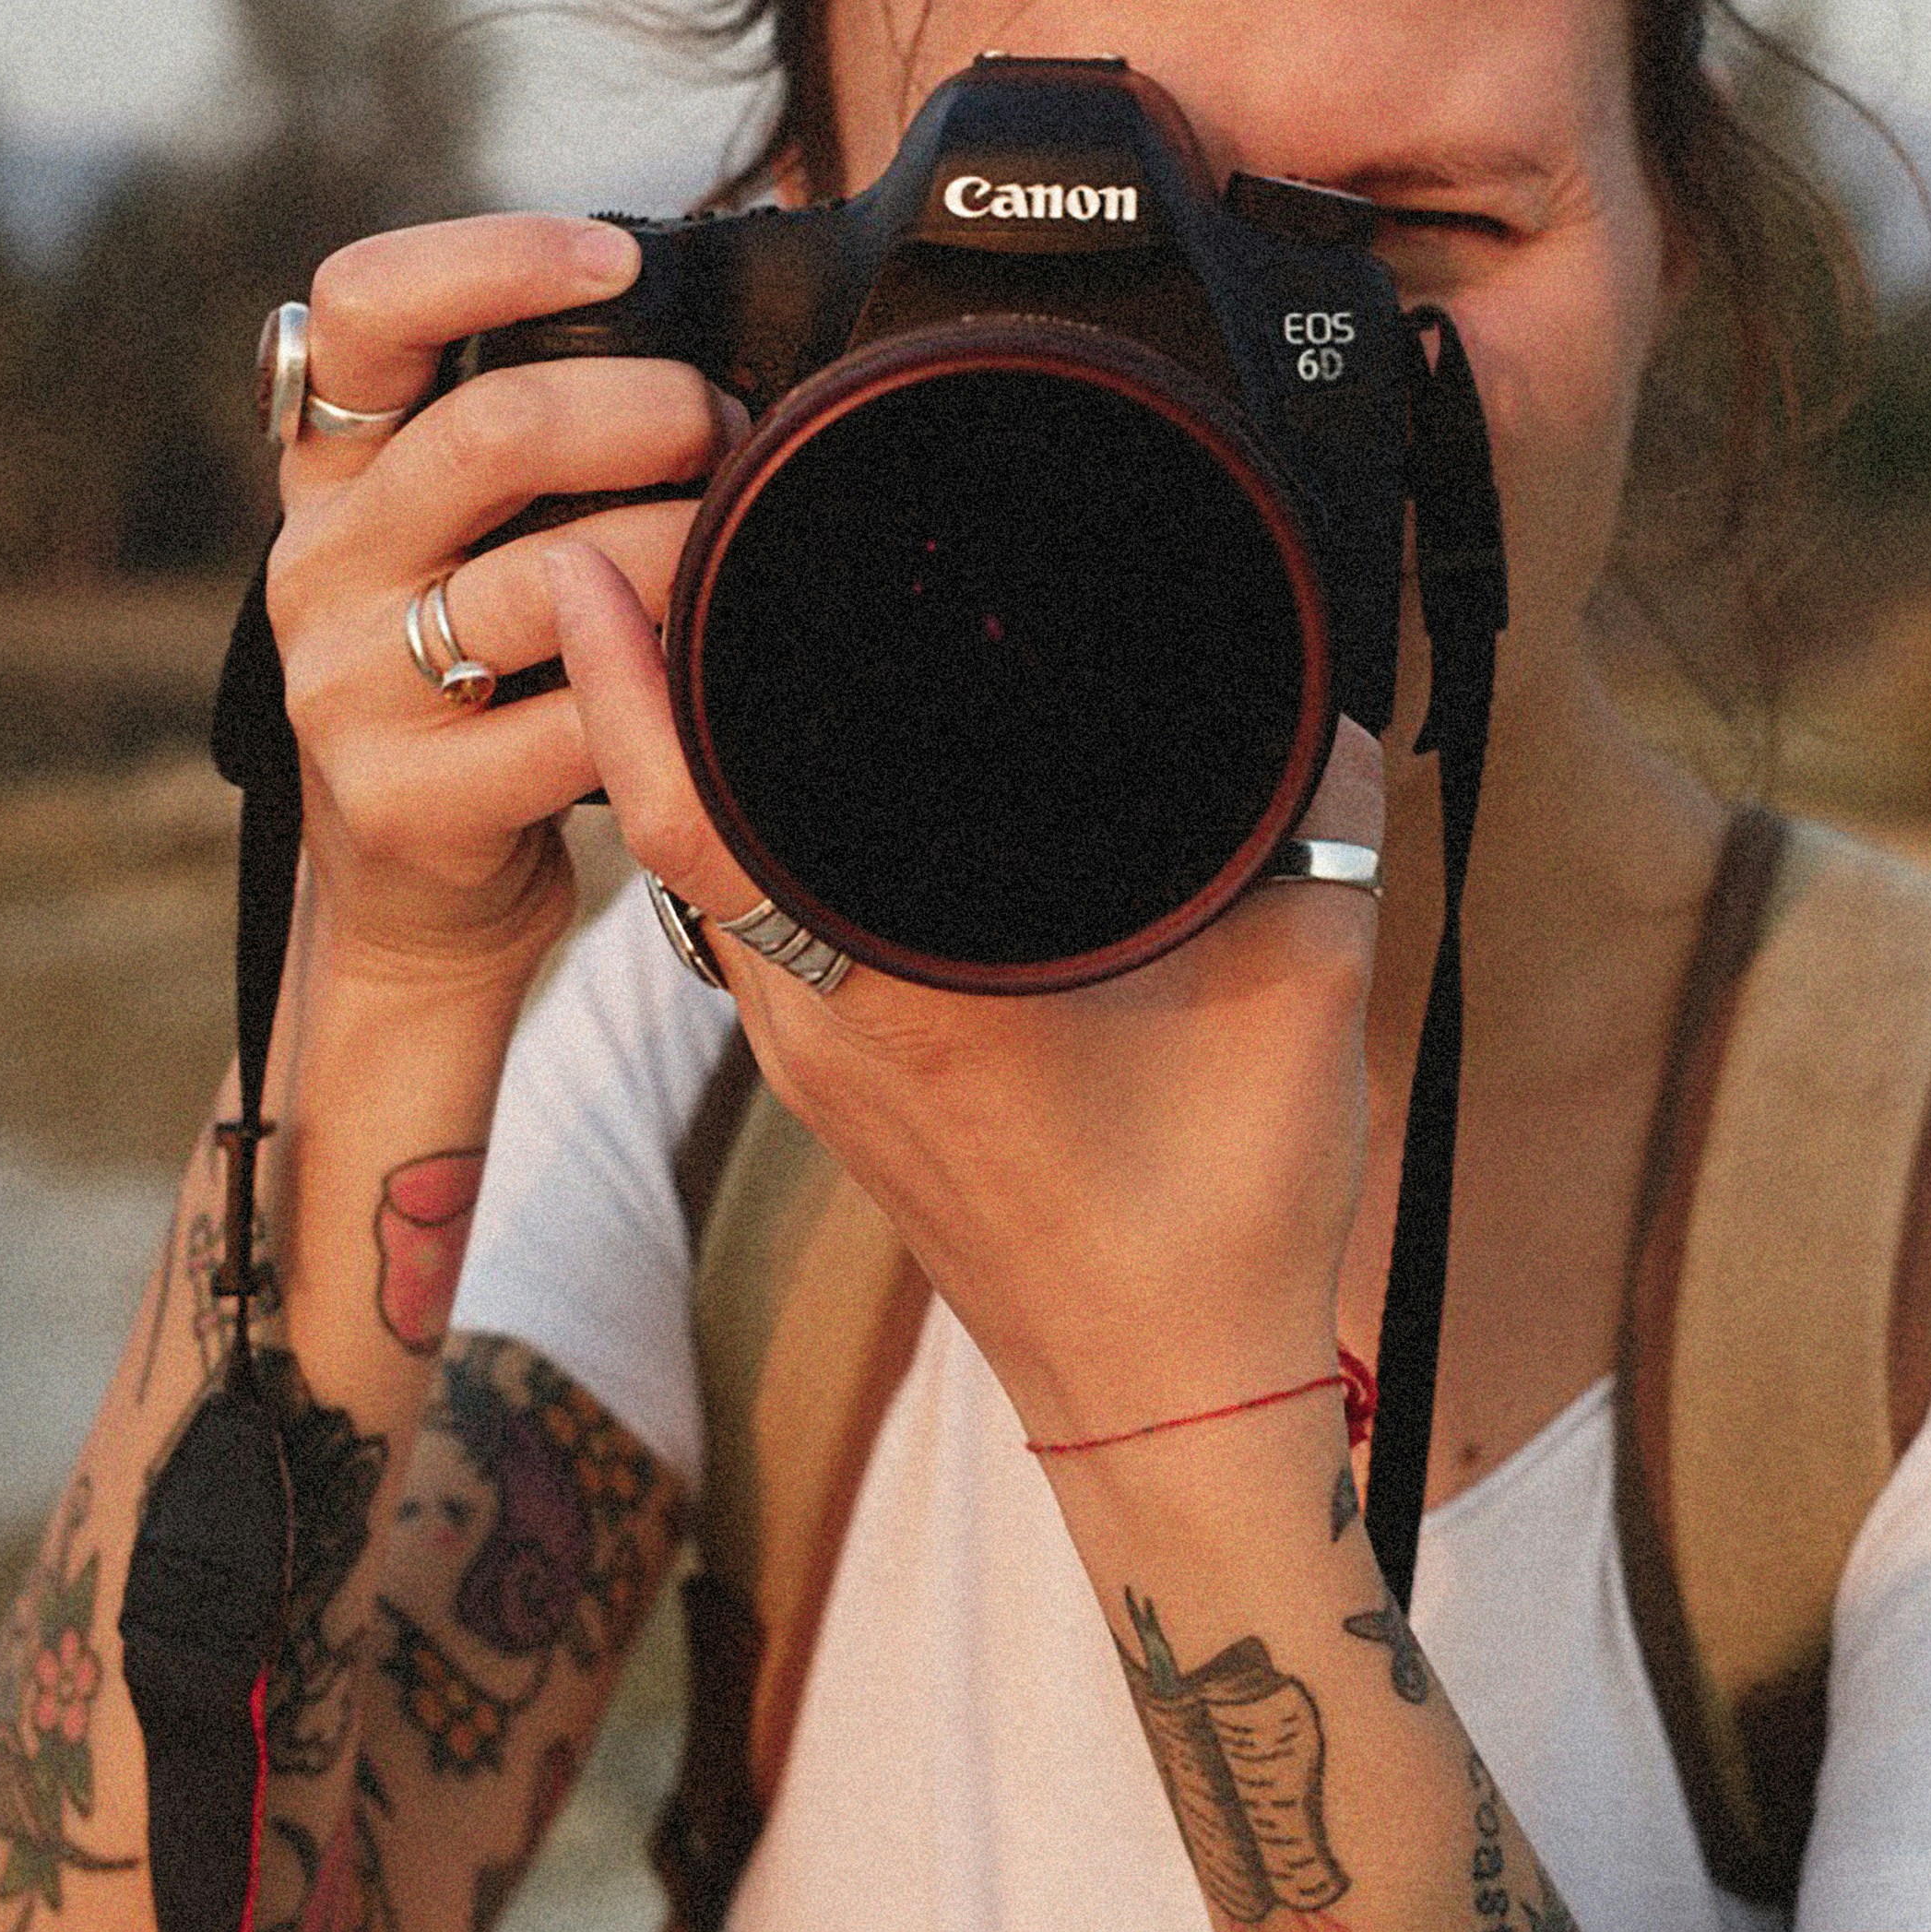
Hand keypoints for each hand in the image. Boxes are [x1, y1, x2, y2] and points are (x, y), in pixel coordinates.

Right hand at [262, 218, 749, 995]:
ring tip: (742, 544)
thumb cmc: (483, 674)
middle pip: (492, 432)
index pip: (360, 306)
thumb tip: (722, 290)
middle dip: (651, 413)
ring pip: (555, 579)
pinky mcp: (405, 800)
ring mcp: (347, 686)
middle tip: (729, 431)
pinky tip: (718, 670)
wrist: (420, 889)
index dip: (490, 256)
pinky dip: (671, 689)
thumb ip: (530, 429)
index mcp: (330, 469)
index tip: (615, 258)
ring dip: (685, 546)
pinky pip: (579, 723)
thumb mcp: (462, 537)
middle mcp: (318, 562)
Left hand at [548, 542, 1384, 1443]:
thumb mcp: (1301, 995)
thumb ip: (1317, 823)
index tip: (601, 564)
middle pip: (669, 826)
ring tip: (697, 614)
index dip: (632, 687)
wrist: (1166, 1397)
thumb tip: (1329, 681)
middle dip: (641, 680)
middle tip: (647, 534)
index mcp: (903, 992)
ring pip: (702, 878)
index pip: (700, 816)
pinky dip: (741, 828)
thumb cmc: (1224, 1218)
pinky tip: (789, 760)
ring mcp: (811, 1065)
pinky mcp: (835, 1089)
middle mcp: (820, 1024)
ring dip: (681, 754)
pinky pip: (750, 925)